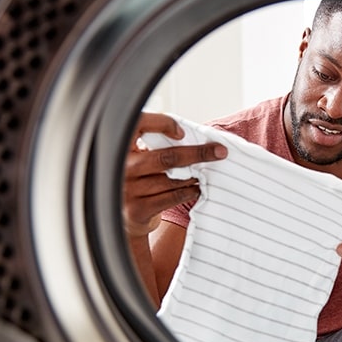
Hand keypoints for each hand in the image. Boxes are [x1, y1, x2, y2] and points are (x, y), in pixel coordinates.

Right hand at [123, 112, 225, 237]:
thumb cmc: (138, 181)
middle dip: (197, 153)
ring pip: (172, 179)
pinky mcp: (138, 210)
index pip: (139, 125)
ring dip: (194, 176)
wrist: (122, 218)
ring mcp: (128, 190)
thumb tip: (197, 138)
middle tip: (219, 151)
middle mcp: (122, 168)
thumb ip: (156, 147)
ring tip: (206, 172)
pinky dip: (189, 192)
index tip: (182, 132)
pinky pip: (172, 197)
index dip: (161, 124)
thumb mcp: (139, 159)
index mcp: (122, 148)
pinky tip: (197, 189)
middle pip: (166, 157)